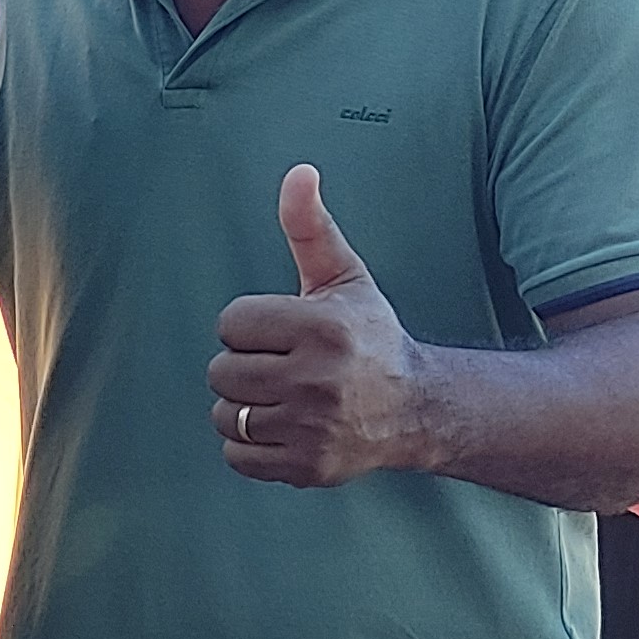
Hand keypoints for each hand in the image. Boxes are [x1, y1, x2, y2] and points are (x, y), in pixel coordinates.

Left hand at [211, 166, 427, 485]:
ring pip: (224, 414)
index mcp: (321, 327)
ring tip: (283, 397)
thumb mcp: (345, 278)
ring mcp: (312, 427)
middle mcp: (317, 379)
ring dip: (244, 406)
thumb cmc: (369, 336)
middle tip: (285, 367)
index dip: (251, 326)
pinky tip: (284, 427)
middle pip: (221, 370)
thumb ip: (311, 229)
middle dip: (245, 366)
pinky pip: (235, 455)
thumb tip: (298, 172)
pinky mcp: (307, 466)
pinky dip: (249, 445)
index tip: (284, 333)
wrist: (417, 408)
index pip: (231, 323)